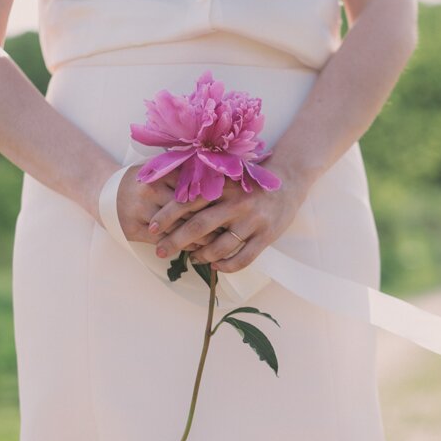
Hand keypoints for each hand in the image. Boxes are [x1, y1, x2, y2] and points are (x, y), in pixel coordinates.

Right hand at [113, 164, 223, 249]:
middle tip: (232, 227)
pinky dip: (182, 246)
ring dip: (199, 238)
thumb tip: (223, 179)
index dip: (215, 198)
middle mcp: (150, 191)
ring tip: (219, 242)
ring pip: (177, 227)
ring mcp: (140, 210)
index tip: (234, 204)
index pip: (194, 186)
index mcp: (161, 173)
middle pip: (188, 209)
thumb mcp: (161, 171)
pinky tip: (196, 249)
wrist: (104, 193)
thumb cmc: (142, 182)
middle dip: (212, 220)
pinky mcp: (133, 229)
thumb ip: (186, 173)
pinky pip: (164, 240)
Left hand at [147, 167, 309, 272]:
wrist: (289, 179)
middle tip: (160, 251)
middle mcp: (237, 202)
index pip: (189, 201)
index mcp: (224, 185)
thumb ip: (205, 184)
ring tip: (192, 258)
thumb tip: (171, 195)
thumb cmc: (250, 178)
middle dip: (175, 241)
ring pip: (219, 247)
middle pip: (199, 227)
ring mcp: (253, 220)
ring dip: (201, 256)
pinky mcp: (266, 236)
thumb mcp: (227, 174)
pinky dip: (225, 266)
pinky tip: (215, 265)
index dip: (168, 215)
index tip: (151, 227)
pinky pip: (242, 259)